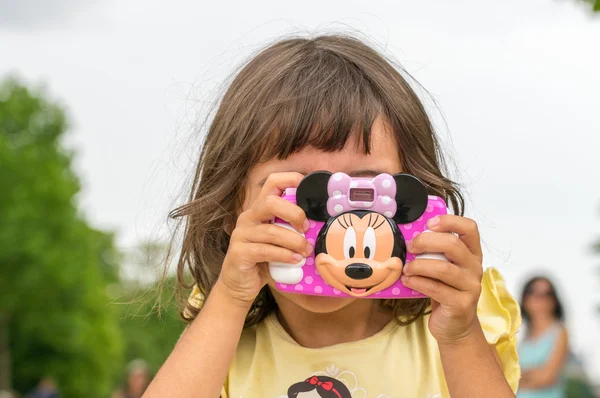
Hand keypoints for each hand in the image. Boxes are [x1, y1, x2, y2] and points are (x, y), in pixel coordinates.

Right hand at [217, 172, 311, 305]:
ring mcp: (241, 235)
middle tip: (306, 228)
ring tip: (307, 251)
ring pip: (271, 231)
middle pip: (270, 202)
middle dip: (294, 213)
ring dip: (294, 241)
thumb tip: (323, 225)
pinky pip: (265, 250)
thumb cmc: (264, 260)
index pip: (273, 183)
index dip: (292, 179)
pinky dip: (284, 255)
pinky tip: (296, 260)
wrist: (239, 285)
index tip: (310, 190)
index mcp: (259, 209)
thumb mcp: (279, 241)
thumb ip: (293, 230)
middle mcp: (248, 218)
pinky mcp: (239, 253)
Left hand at [401, 215, 482, 343]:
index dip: (450, 221)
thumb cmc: (444, 290)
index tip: (429, 223)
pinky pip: (436, 289)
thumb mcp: (442, 267)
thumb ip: (434, 252)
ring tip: (406, 268)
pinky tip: (407, 281)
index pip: (470, 228)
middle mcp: (475, 267)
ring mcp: (471, 286)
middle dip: (427, 242)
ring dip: (419, 265)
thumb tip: (409, 236)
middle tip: (410, 247)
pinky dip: (418, 282)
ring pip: (444, 268)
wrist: (454, 325)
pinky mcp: (461, 304)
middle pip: (454, 245)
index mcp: (471, 253)